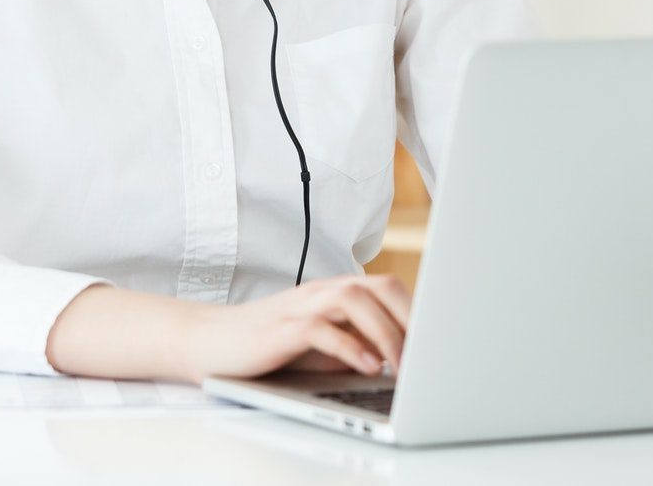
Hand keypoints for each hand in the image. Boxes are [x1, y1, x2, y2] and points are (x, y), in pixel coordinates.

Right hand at [182, 274, 412, 384]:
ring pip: (356, 301)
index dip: (418, 310)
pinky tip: (368, 367)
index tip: (441, 339)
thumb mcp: (324, 344)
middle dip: (410, 317)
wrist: (211, 342)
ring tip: (402, 364)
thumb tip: (403, 358)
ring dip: (385, 332)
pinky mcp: (282, 328)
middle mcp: (323, 291)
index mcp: (337, 292)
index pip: (388, 288)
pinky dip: (350, 347)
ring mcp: (302, 306)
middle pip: (379, 287)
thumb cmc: (271, 345)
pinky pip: (323, 329)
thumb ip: (357, 342)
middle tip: (429, 352)